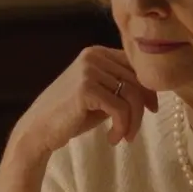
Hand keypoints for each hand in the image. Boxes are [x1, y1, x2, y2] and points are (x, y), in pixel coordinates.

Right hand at [0, 47, 157, 191]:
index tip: (151, 110)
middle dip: (141, 110)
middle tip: (133, 132)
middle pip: (137, 80)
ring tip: (123, 137)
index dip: (149, 89)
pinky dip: (122, 127)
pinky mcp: (86, 88)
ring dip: (132, 122)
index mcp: (97, 53)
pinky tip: (112, 139)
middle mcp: (93, 56)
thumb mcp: (100, 96)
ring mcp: (88, 70)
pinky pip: (120, 108)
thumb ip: (121, 87)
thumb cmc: (71, 116)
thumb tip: (154, 91)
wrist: (38, 130)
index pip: (136, 66)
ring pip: (132, 95)